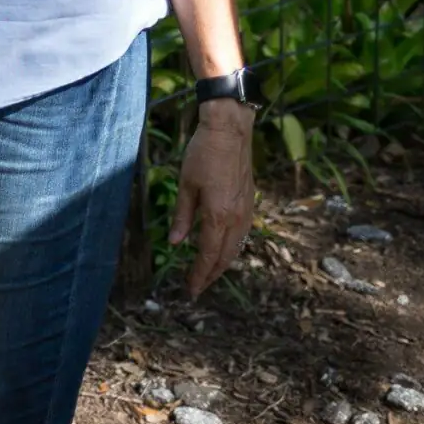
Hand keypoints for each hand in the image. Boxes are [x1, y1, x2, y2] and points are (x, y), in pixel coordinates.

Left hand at [170, 102, 256, 297]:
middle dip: (210, 275)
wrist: (230, 131)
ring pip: (235, 248)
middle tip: (196, 287)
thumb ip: (182, 217)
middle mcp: (236, 219)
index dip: (198, 276)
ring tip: (207, 273)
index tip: (190, 291)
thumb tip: (174, 243)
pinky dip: (231, 248)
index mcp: (218, 216)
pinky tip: (222, 248)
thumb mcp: (185, 186)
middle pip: (224, 257)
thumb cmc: (203, 154)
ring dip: (222, 263)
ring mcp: (246, 212)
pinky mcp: (250, 203)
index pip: (207, 256)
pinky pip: (241, 235)